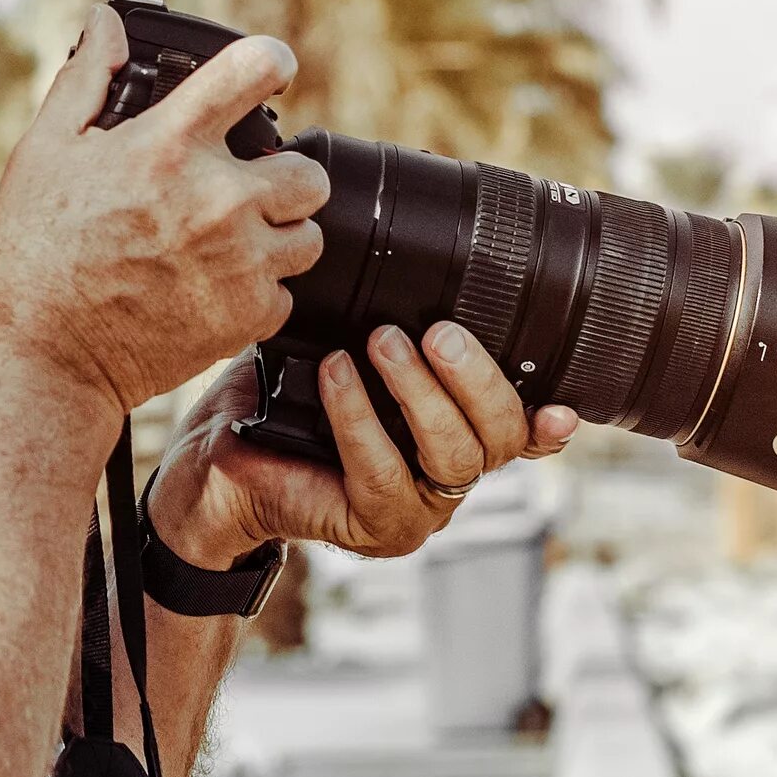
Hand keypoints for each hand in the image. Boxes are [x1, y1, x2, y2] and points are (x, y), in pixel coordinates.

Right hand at [0, 5, 332, 410]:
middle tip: (246, 190)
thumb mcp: (44, 151)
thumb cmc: (34, 254)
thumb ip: (85, 79)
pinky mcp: (246, 317)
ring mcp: (240, 261)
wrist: (45, 359)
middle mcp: (218, 198)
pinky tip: (217, 289)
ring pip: (308, 236)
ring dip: (279, 236)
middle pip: (307, 171)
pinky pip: (286, 295)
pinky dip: (260, 293)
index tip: (269, 71)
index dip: (270, 61)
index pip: (255, 67)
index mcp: (170, 145)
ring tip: (233, 244)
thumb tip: (108, 24)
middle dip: (283, 176)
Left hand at [148, 322, 578, 566]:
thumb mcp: (344, 350)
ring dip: (421, 393)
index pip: (522, 433)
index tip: (563, 405)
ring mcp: (418, 510)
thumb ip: (393, 326)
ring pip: (456, 457)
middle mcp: (447, 477)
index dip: (549, 424)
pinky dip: (360, 418)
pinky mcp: (376, 528)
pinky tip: (334, 374)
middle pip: (500, 436)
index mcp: (453, 435)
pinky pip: (385, 474)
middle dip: (475, 377)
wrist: (214, 469)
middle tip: (436, 331)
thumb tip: (411, 249)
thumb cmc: (282, 402)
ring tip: (381, 341)